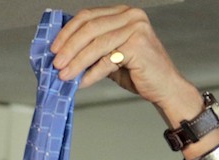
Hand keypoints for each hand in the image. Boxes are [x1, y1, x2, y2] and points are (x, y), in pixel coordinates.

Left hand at [49, 5, 199, 122]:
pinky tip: (82, 82)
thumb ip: (93, 48)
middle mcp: (131, 16)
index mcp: (123, 13)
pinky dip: (92, 73)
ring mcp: (136, 28)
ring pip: (96, 44)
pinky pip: (107, 60)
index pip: (88, 16)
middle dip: (69, 47)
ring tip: (64, 75)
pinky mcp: (138, 45)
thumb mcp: (111, 54)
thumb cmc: (139, 72)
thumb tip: (62, 52)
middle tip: (55, 63)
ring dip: (76, 61)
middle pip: (90, 27)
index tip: (53, 48)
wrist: (165, 88)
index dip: (67, 32)